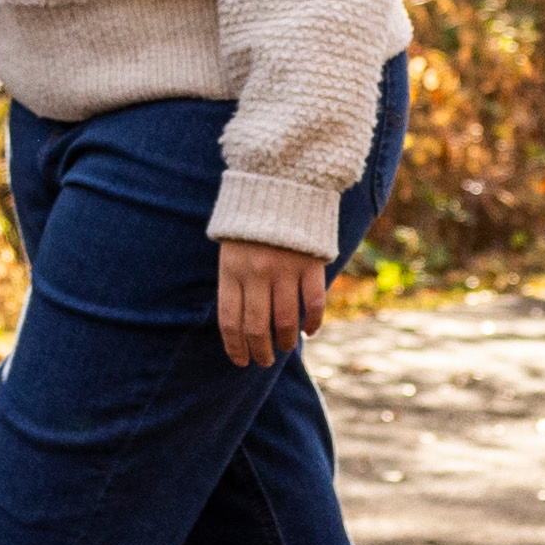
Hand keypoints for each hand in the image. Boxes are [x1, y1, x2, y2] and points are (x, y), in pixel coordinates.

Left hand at [215, 234, 327, 370]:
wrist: (280, 184)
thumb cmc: (251, 223)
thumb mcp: (231, 249)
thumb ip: (235, 282)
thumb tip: (241, 326)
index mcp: (231, 269)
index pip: (230, 320)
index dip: (235, 347)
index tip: (240, 360)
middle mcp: (256, 273)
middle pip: (257, 327)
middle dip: (260, 351)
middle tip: (264, 361)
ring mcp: (284, 268)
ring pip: (285, 321)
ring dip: (284, 341)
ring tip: (284, 348)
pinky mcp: (310, 263)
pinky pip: (313, 303)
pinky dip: (312, 323)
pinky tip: (309, 332)